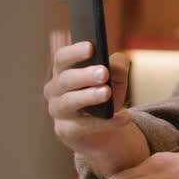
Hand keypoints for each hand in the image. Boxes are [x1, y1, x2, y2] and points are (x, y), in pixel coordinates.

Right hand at [46, 43, 146, 176]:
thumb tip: (115, 61)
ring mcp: (58, 112)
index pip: (62, 58)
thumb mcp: (115, 80)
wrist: (104, 130)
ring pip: (70, 102)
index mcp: (63, 71)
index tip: (91, 47)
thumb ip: (117, 67)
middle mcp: (55, 90)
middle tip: (103, 72)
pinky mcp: (66, 131)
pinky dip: (105, 122)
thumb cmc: (105, 96)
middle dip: (84, 75)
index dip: (74, 52)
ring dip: (89, 96)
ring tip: (107, 92)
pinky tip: (124, 117)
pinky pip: (84, 126)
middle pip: (65, 80)